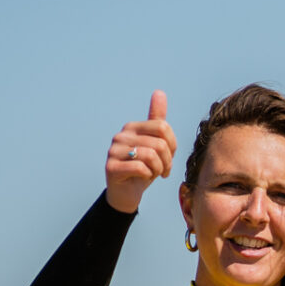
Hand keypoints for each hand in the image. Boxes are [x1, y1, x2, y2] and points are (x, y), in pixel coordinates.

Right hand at [104, 91, 179, 213]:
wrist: (127, 193)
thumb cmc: (144, 168)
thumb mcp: (156, 145)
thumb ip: (157, 120)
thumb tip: (159, 92)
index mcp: (132, 127)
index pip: (163, 127)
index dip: (172, 145)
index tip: (169, 157)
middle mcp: (121, 135)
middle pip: (159, 143)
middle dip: (167, 161)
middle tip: (164, 170)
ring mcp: (113, 150)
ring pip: (151, 155)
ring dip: (159, 169)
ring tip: (154, 174)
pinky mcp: (111, 167)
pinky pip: (141, 167)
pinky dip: (148, 176)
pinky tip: (143, 178)